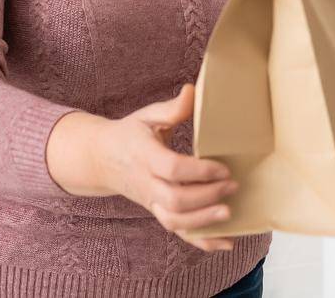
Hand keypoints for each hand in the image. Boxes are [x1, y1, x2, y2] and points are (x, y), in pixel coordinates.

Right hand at [71, 85, 239, 252]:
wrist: (101, 159)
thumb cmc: (130, 133)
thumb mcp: (147, 115)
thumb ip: (172, 108)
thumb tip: (193, 91)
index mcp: (145, 156)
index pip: (172, 169)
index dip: (199, 172)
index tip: (223, 167)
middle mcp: (146, 183)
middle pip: (175, 200)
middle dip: (207, 197)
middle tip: (233, 185)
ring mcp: (150, 201)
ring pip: (175, 221)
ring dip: (204, 222)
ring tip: (229, 213)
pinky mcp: (156, 211)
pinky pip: (177, 232)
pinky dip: (201, 241)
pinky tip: (225, 242)